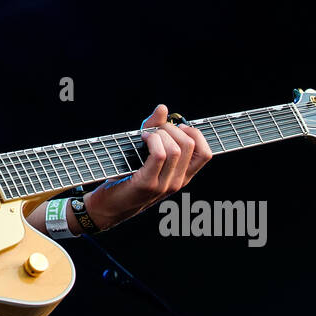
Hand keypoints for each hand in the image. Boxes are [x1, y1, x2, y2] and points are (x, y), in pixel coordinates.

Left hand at [85, 103, 212, 229]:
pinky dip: (151, 140)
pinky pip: (159, 155)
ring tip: (145, 135)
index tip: (176, 128)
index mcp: (183, 176)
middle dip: (171, 128)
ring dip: (159, 134)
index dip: (194, 133)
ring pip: (175, 148)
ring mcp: (164, 185)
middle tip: (154, 130)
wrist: (108, 206)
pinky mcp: (147, 184)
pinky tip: (141, 139)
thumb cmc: (128, 177)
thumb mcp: (146, 153)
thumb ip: (156, 131)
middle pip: (189, 145)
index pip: (206, 153)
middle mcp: (178, 182)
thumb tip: (162, 108)